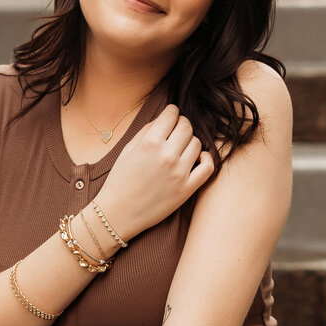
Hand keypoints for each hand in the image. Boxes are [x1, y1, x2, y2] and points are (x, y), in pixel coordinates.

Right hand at [93, 104, 213, 241]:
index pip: (172, 114)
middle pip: (187, 126)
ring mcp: (179, 173)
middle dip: (181, 124)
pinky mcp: (186, 189)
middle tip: (175, 132)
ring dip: (190, 142)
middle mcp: (166, 155)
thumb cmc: (120, 180)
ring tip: (180, 149)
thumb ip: (147, 130)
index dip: (171, 113)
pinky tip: (196, 159)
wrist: (118, 213)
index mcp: (150, 143)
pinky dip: (205, 158)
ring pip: (197, 144)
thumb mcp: (128, 149)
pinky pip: (208, 166)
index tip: (170, 117)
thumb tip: (165, 119)